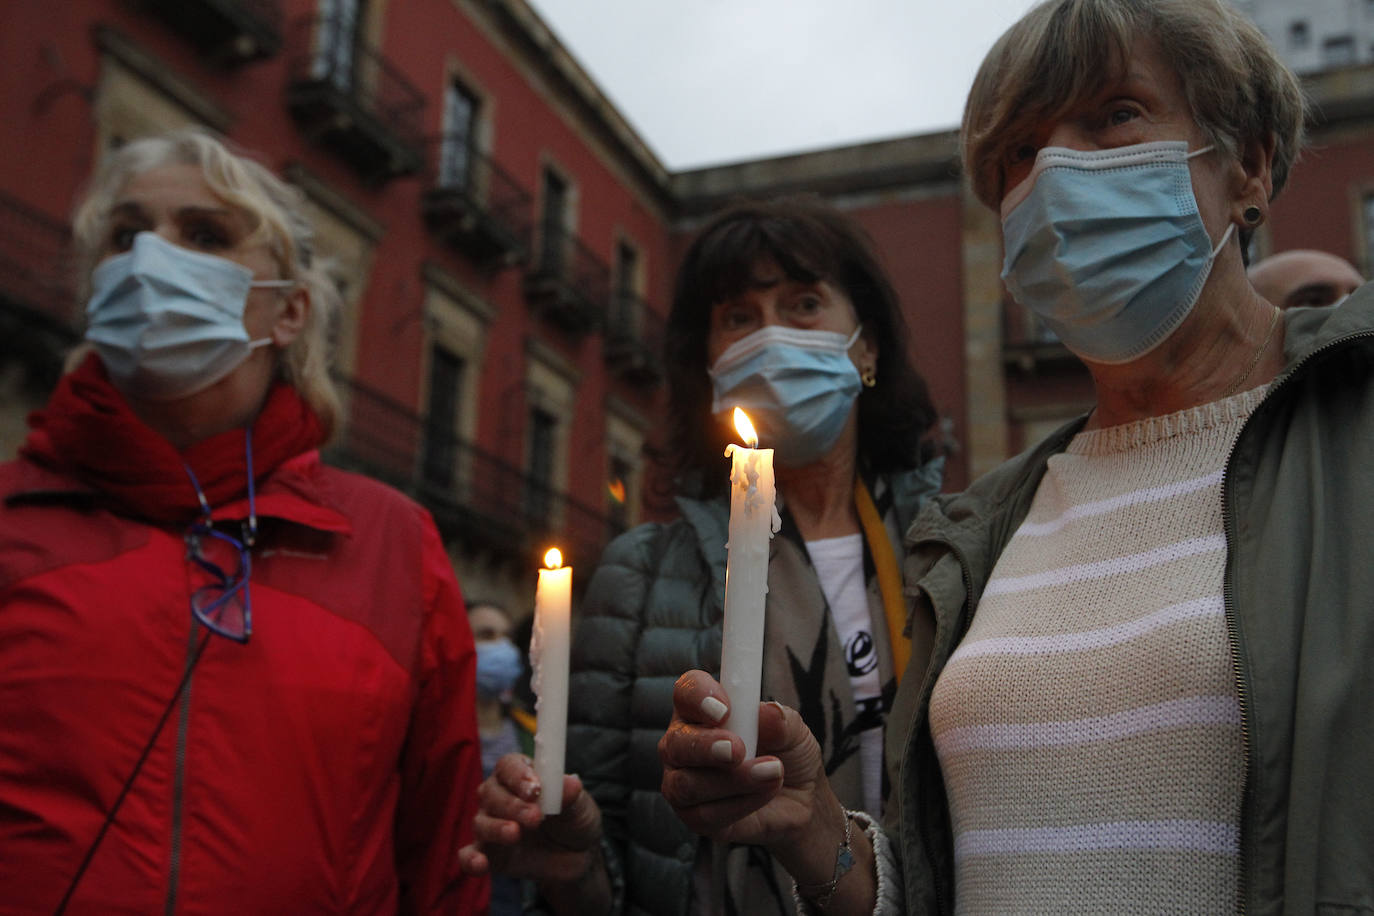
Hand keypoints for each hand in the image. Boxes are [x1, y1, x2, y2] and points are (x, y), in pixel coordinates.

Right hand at [457, 753, 602, 883]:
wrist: (577, 856)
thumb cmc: (574, 819)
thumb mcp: (580, 805)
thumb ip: (572, 795)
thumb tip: (570, 783)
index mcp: (520, 775)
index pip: (508, 766)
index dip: (518, 775)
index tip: (535, 789)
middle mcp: (499, 796)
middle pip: (492, 793)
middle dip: (512, 805)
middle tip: (535, 818)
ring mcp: (491, 825)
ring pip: (481, 822)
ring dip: (496, 828)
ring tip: (515, 834)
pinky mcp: (489, 853)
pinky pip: (469, 855)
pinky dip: (471, 859)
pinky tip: (480, 864)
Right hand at [657, 669, 828, 850]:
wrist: (801, 801)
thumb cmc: (787, 754)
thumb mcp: (795, 732)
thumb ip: (782, 721)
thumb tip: (770, 712)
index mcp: (702, 710)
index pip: (686, 692)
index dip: (698, 697)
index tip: (724, 709)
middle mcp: (684, 743)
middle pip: (675, 742)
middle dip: (706, 746)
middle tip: (737, 750)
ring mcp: (683, 781)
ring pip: (687, 784)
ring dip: (734, 780)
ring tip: (772, 773)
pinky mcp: (694, 816)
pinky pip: (703, 814)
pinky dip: (740, 804)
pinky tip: (764, 793)